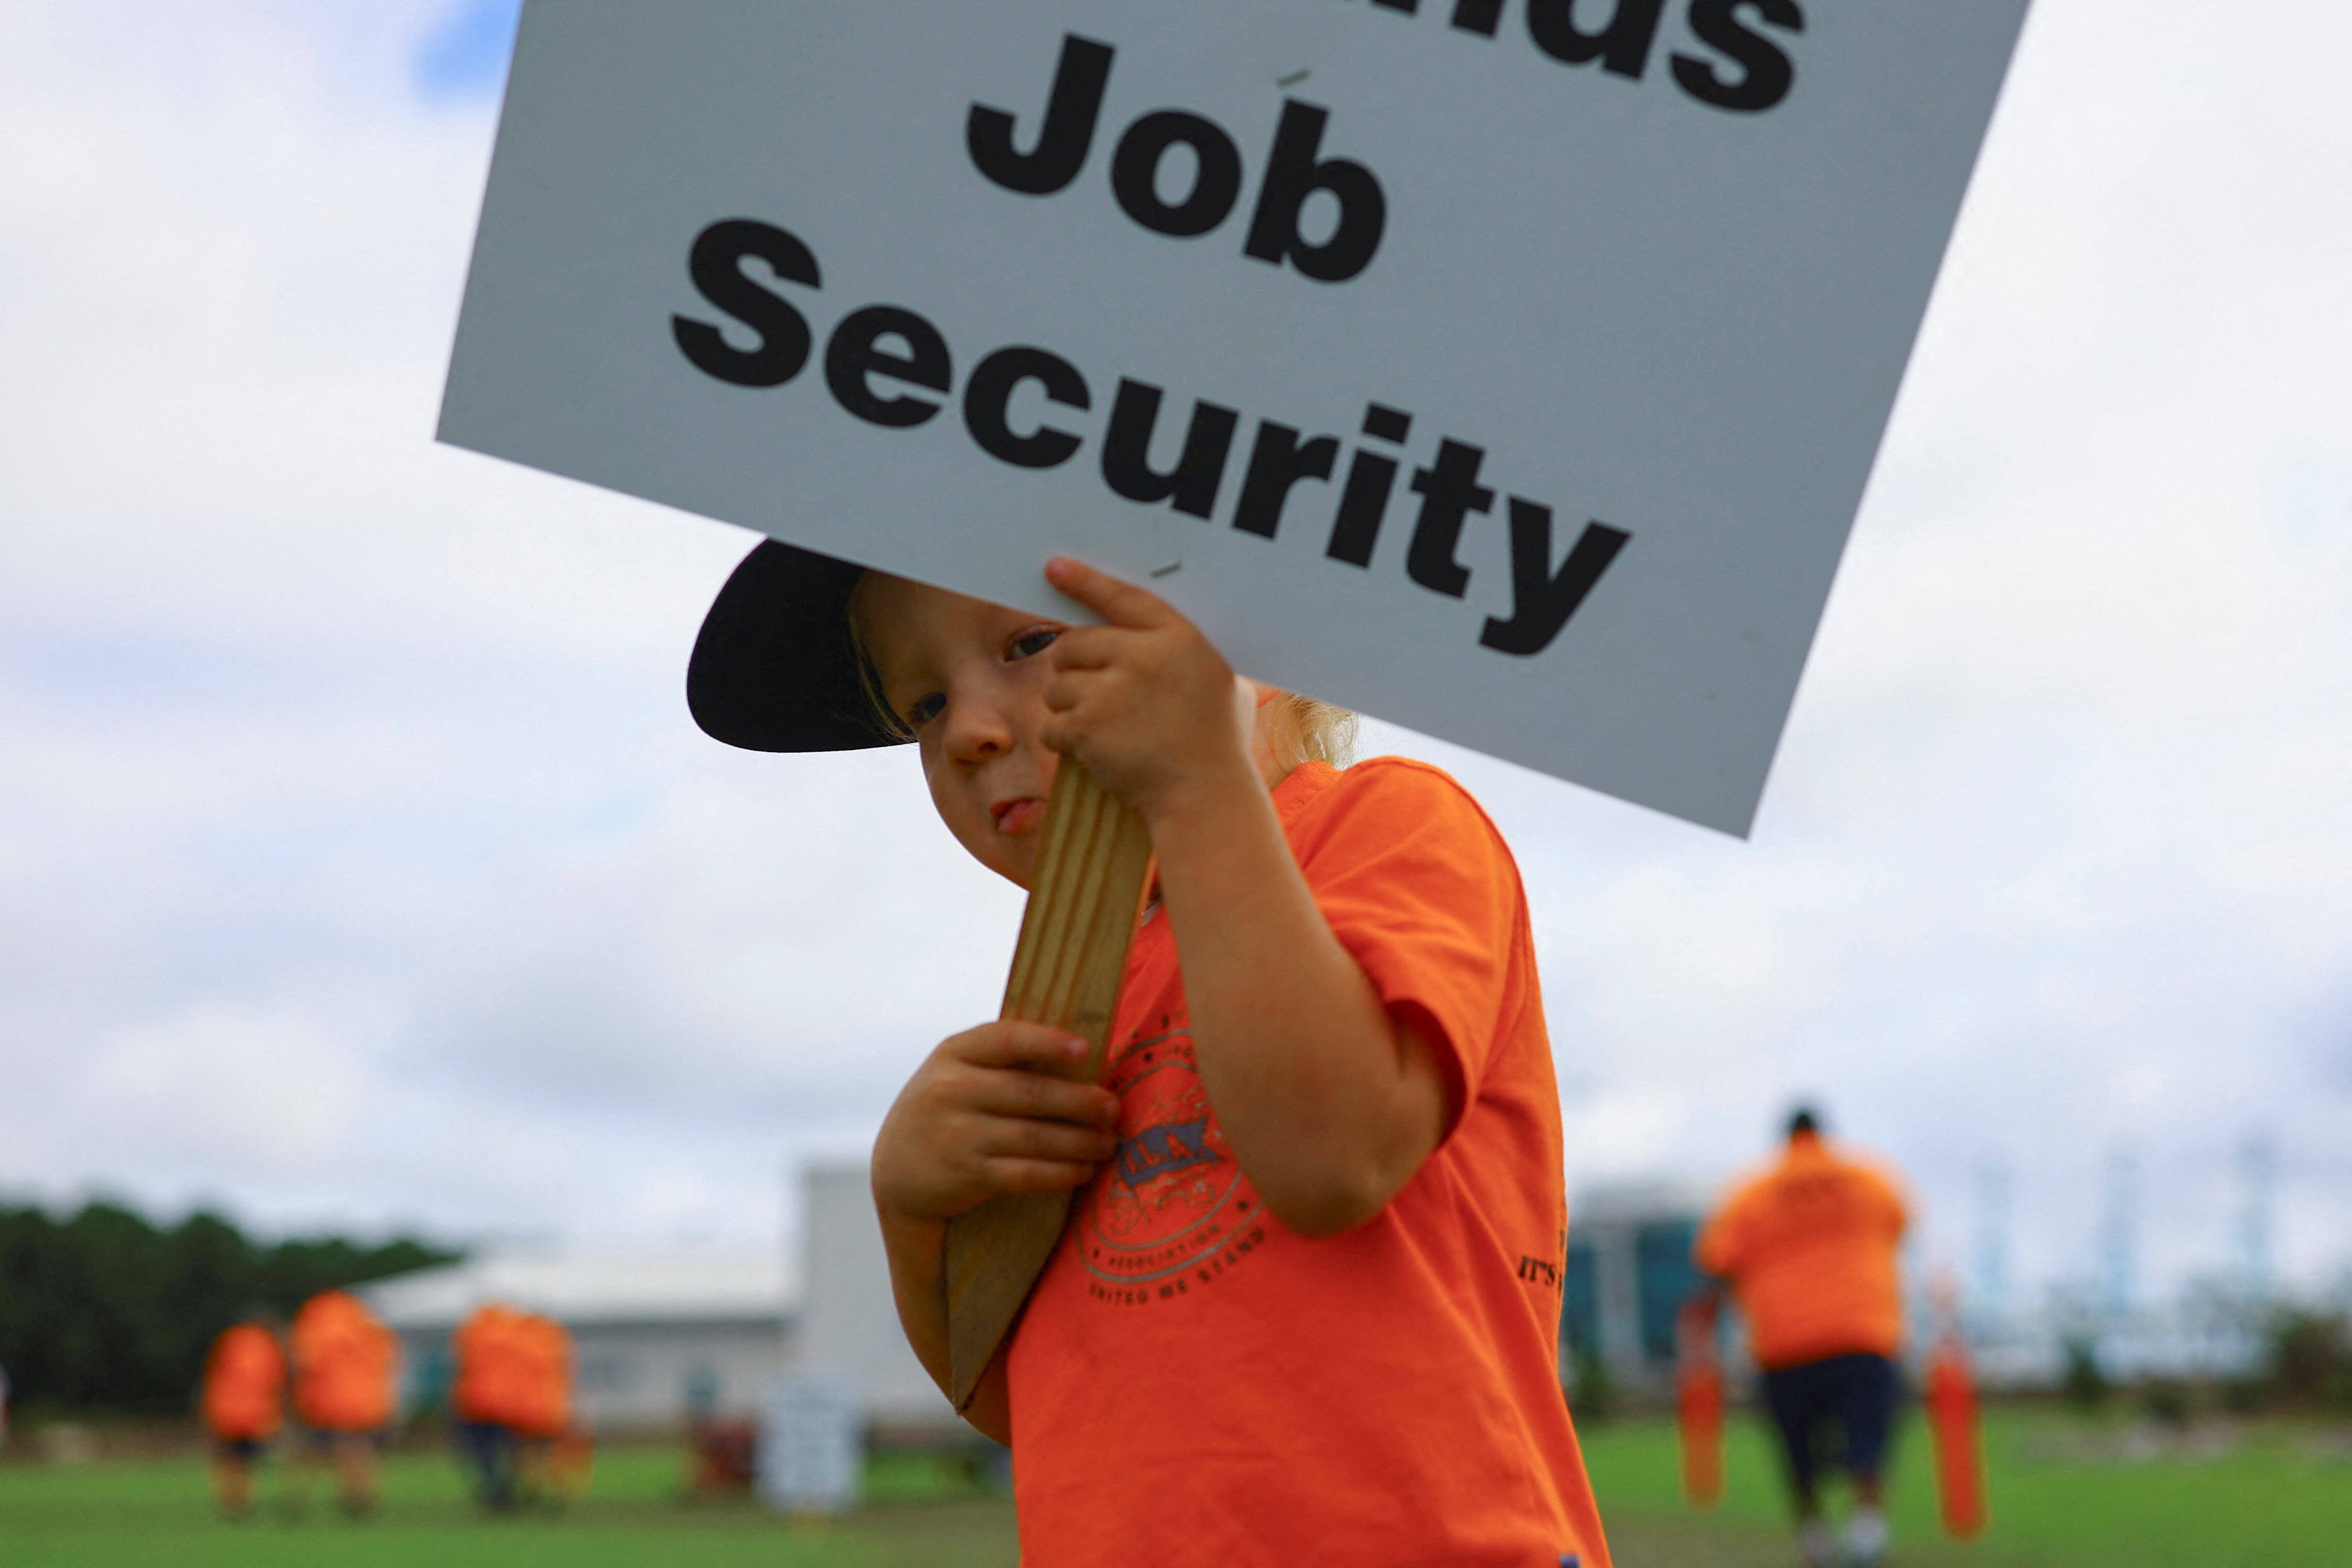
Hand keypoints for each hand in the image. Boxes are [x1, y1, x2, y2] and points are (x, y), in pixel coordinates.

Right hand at [871, 1021, 1121, 1223]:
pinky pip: (1025, 1173)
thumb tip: (1080, 1053)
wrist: (896, 1171)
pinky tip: (1083, 1171)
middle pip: (1031, 1093)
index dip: (1047, 1042)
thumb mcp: (956, 1072)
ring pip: (1034, 1136)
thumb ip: (1001, 1060)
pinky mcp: (966, 1173)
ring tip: (1108, 1142)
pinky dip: (1060, 1172)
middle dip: (1081, 1102)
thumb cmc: (945, 1111)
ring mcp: (958, 1134)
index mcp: (954, 1053)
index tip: (1084, 1049)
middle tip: (1113, 1108)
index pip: (1005, 1039)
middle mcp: (952, 1090)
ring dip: (1080, 1141)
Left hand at [1040, 557, 1258, 824]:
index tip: (1055, 567)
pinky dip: (1063, 740)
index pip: (1122, 597)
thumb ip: (1190, 657)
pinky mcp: (1087, 726)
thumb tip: (1164, 641)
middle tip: (1093, 695)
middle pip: (1075, 643)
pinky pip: (1052, 724)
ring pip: (1057, 685)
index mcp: (1179, 638)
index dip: (1086, 582)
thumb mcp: (1225, 684)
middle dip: (1075, 669)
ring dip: (1068, 707)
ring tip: (1103, 731)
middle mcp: (1143, 656)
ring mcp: (1112, 691)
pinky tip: (1091, 753)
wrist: (1206, 798)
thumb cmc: (1219, 746)